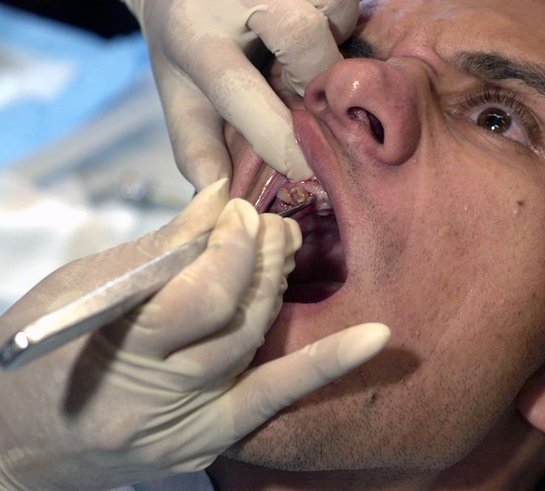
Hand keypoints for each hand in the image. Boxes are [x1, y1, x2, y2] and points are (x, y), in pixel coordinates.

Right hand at [0, 180, 388, 489]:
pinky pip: (274, 396)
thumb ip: (159, 249)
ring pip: (255, 342)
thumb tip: (216, 201)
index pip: (200, 291)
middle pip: (235, 313)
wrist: (17, 438)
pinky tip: (377, 339)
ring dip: (275, 285)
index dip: (230, 244)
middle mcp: (157, 392)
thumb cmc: (38, 354)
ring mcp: (188, 421)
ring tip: (281, 246)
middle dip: (258, 254)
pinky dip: (326, 365)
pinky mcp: (209, 437)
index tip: (238, 208)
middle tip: (265, 220)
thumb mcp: (81, 289)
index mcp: (116, 344)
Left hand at [121, 0, 358, 188]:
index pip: (235, 87)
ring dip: (334, 43)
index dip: (272, 133)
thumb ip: (199, 149)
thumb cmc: (188, 52)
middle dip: (317, 76)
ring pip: (335, 9)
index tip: (300, 167)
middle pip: (300, 34)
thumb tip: (223, 201)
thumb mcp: (182, 99)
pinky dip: (340, 22)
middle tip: (308, 94)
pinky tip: (314, 33)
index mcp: (192, 36)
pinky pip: (346, 0)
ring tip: (306, 56)